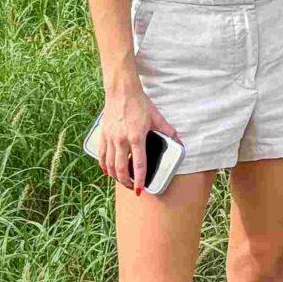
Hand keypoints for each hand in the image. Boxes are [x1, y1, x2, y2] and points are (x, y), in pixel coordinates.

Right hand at [97, 77, 180, 192]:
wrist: (121, 92)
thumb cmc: (140, 104)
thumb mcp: (157, 117)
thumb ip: (169, 132)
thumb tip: (180, 142)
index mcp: (136, 137)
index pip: (138, 164)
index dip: (140, 179)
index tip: (140, 189)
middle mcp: (121, 140)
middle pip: (121, 168)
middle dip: (126, 182)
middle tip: (132, 188)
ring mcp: (110, 138)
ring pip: (109, 165)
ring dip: (116, 176)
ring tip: (123, 181)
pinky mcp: (103, 135)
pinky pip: (101, 155)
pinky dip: (104, 166)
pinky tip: (108, 171)